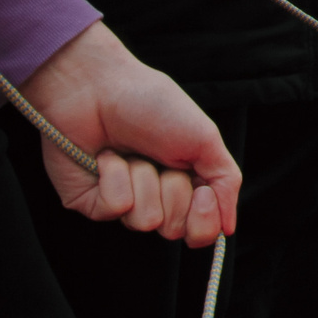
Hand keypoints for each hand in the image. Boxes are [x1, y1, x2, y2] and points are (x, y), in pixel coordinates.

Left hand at [17, 22, 239, 246]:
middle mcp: (154, 197)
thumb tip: (228, 230)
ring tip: (132, 152)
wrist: (98, 86)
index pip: (201, 231)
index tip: (202, 193)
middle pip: (175, 229)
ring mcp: (121, 202)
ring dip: (144, 180)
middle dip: (173, 191)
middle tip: (164, 160)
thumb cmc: (153, 103)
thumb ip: (226, 183)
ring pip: (145, 221)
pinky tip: (107, 156)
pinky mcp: (89, 202)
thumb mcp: (205, 138)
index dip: (204, 220)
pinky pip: (114, 208)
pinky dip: (116, 178)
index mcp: (186, 184)